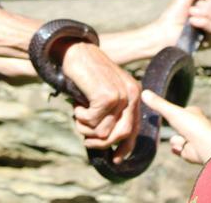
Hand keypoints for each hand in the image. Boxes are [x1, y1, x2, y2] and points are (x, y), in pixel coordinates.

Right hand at [61, 42, 141, 162]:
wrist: (76, 51)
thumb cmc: (86, 74)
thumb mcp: (104, 92)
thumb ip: (111, 112)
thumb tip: (107, 140)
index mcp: (134, 94)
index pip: (135, 129)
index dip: (125, 147)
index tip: (116, 159)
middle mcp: (131, 95)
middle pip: (121, 135)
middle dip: (101, 142)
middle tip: (86, 138)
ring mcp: (120, 95)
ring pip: (103, 132)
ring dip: (85, 128)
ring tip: (78, 114)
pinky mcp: (106, 96)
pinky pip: (91, 122)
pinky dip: (80, 117)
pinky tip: (77, 104)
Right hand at [141, 89, 210, 163]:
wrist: (205, 146)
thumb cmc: (191, 125)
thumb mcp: (171, 112)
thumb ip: (158, 104)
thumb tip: (143, 92)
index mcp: (193, 113)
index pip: (184, 110)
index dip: (176, 111)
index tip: (169, 110)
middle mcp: (195, 126)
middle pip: (181, 125)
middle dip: (175, 127)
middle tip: (169, 125)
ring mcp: (193, 140)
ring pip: (178, 139)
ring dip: (176, 140)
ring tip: (179, 140)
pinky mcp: (191, 153)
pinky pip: (180, 150)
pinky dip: (177, 149)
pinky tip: (178, 148)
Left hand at [152, 0, 210, 51]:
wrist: (165, 30)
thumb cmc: (173, 15)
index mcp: (208, 12)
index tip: (198, 2)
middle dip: (206, 8)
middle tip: (191, 11)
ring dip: (202, 14)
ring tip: (190, 18)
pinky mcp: (209, 42)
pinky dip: (203, 22)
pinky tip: (192, 23)